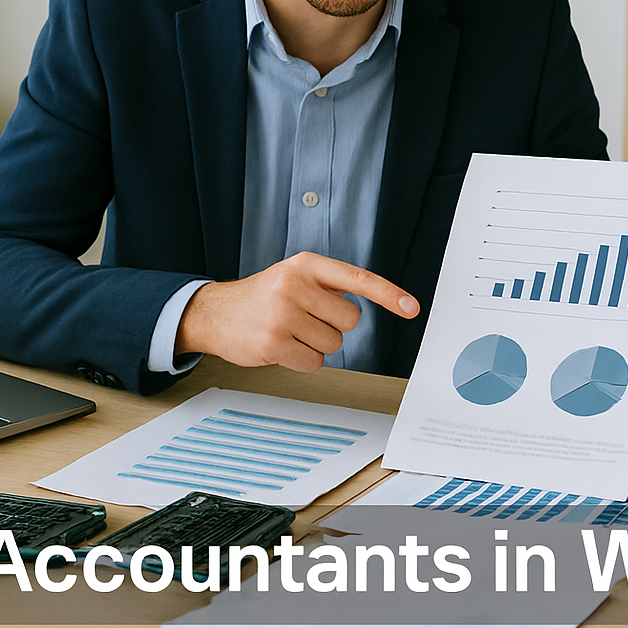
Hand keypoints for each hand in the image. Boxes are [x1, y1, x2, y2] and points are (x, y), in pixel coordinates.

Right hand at [177, 252, 419, 371]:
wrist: (216, 313)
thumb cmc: (263, 296)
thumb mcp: (294, 276)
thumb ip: (329, 285)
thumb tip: (370, 299)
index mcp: (306, 265)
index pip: (357, 279)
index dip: (388, 294)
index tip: (411, 307)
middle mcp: (295, 285)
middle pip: (350, 321)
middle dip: (333, 326)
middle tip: (304, 320)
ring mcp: (282, 314)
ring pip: (334, 344)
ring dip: (316, 345)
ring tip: (289, 331)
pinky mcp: (273, 343)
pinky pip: (314, 363)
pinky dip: (303, 360)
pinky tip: (282, 347)